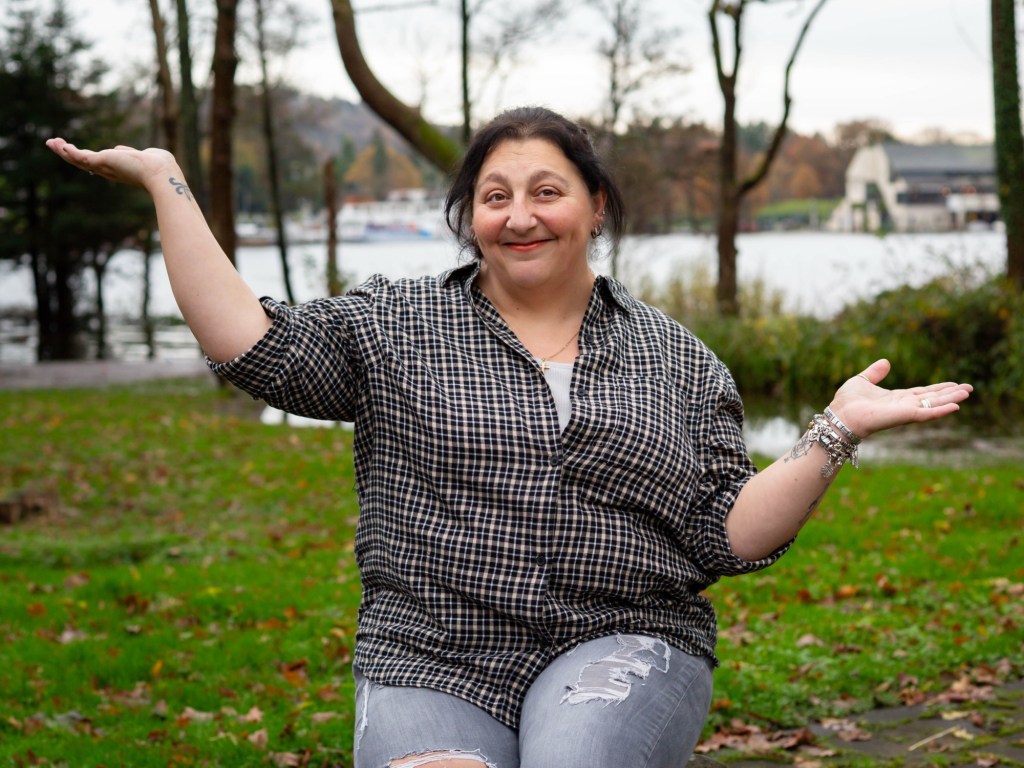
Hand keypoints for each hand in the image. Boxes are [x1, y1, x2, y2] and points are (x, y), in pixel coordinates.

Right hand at [45, 138, 179, 192]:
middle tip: (54, 145)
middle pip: (83, 163)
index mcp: (118, 169)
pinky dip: (70, 151)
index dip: (85, 157)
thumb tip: (120, 149)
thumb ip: (129, 153)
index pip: (98, 163)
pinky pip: (82, 157)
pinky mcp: (104, 162)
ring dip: (64, 151)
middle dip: (68, 154)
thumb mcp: (143, 156)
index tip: (74, 150)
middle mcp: (109, 171)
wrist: (162, 173)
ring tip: (51, 142)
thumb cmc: (159, 166)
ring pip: (79, 160)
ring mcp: (106, 168)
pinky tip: (60, 145)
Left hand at [827, 358, 972, 439]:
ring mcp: (905, 411)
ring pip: (934, 404)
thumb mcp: (862, 380)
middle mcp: (903, 405)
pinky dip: (941, 410)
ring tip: (967, 393)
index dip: (938, 388)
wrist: (840, 415)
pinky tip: (955, 407)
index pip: (922, 392)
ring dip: (951, 399)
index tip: (953, 383)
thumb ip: (875, 373)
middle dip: (950, 393)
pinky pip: (926, 413)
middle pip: (932, 398)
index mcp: (895, 398)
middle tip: (969, 388)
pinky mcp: (904, 416)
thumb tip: (886, 361)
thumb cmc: (847, 401)